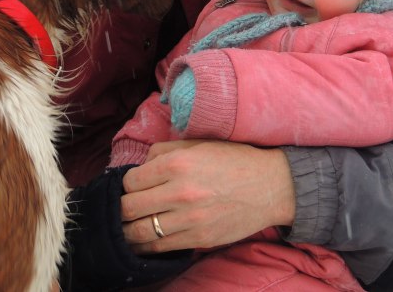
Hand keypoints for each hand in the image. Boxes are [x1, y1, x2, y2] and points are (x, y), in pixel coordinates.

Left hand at [120, 140, 295, 253]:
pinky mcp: (199, 240)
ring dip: (127, 231)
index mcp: (177, 163)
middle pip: (129, 208)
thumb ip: (163, 151)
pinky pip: (161, 248)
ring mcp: (190, 220)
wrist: (269, 186)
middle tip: (125, 206)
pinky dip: (146, 247)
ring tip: (126, 226)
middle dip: (122, 208)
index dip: (126, 183)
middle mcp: (180, 192)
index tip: (132, 185)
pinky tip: (143, 241)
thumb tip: (140, 166)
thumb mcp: (197, 143)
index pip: (130, 181)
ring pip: (139, 233)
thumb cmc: (232, 160)